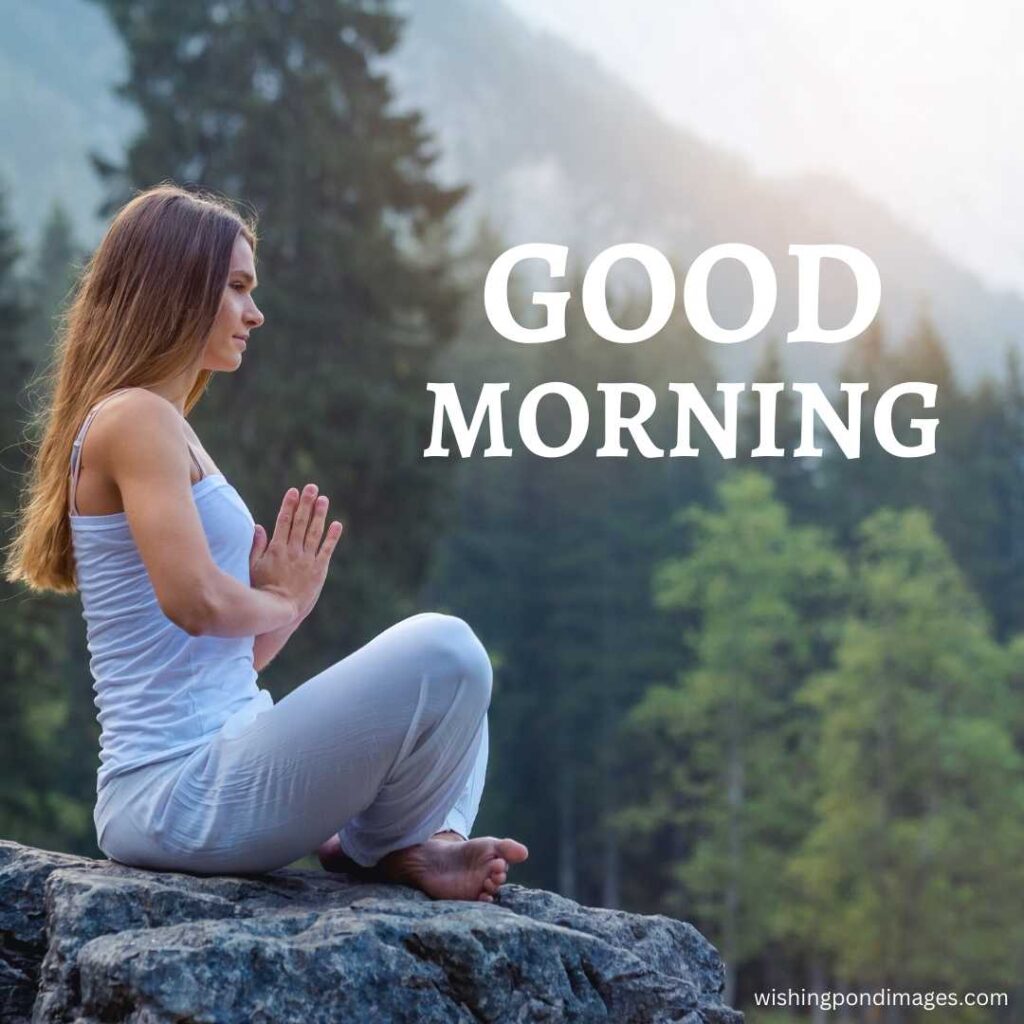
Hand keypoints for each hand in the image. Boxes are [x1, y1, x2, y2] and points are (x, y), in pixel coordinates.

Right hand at [249, 483, 343, 622]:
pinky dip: (332, 537)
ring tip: (324, 499)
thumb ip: (256, 546)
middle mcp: (293, 551)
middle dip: (306, 503)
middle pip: (300, 522)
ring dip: (319, 515)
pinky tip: (337, 524)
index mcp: (276, 549)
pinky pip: (327, 550)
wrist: (279, 612)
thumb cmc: (262, 591)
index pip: (284, 521)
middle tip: (312, 487)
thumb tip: (258, 527)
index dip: (289, 505)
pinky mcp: (319, 570)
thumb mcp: (253, 567)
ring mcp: (307, 560)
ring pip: (314, 532)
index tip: (294, 491)